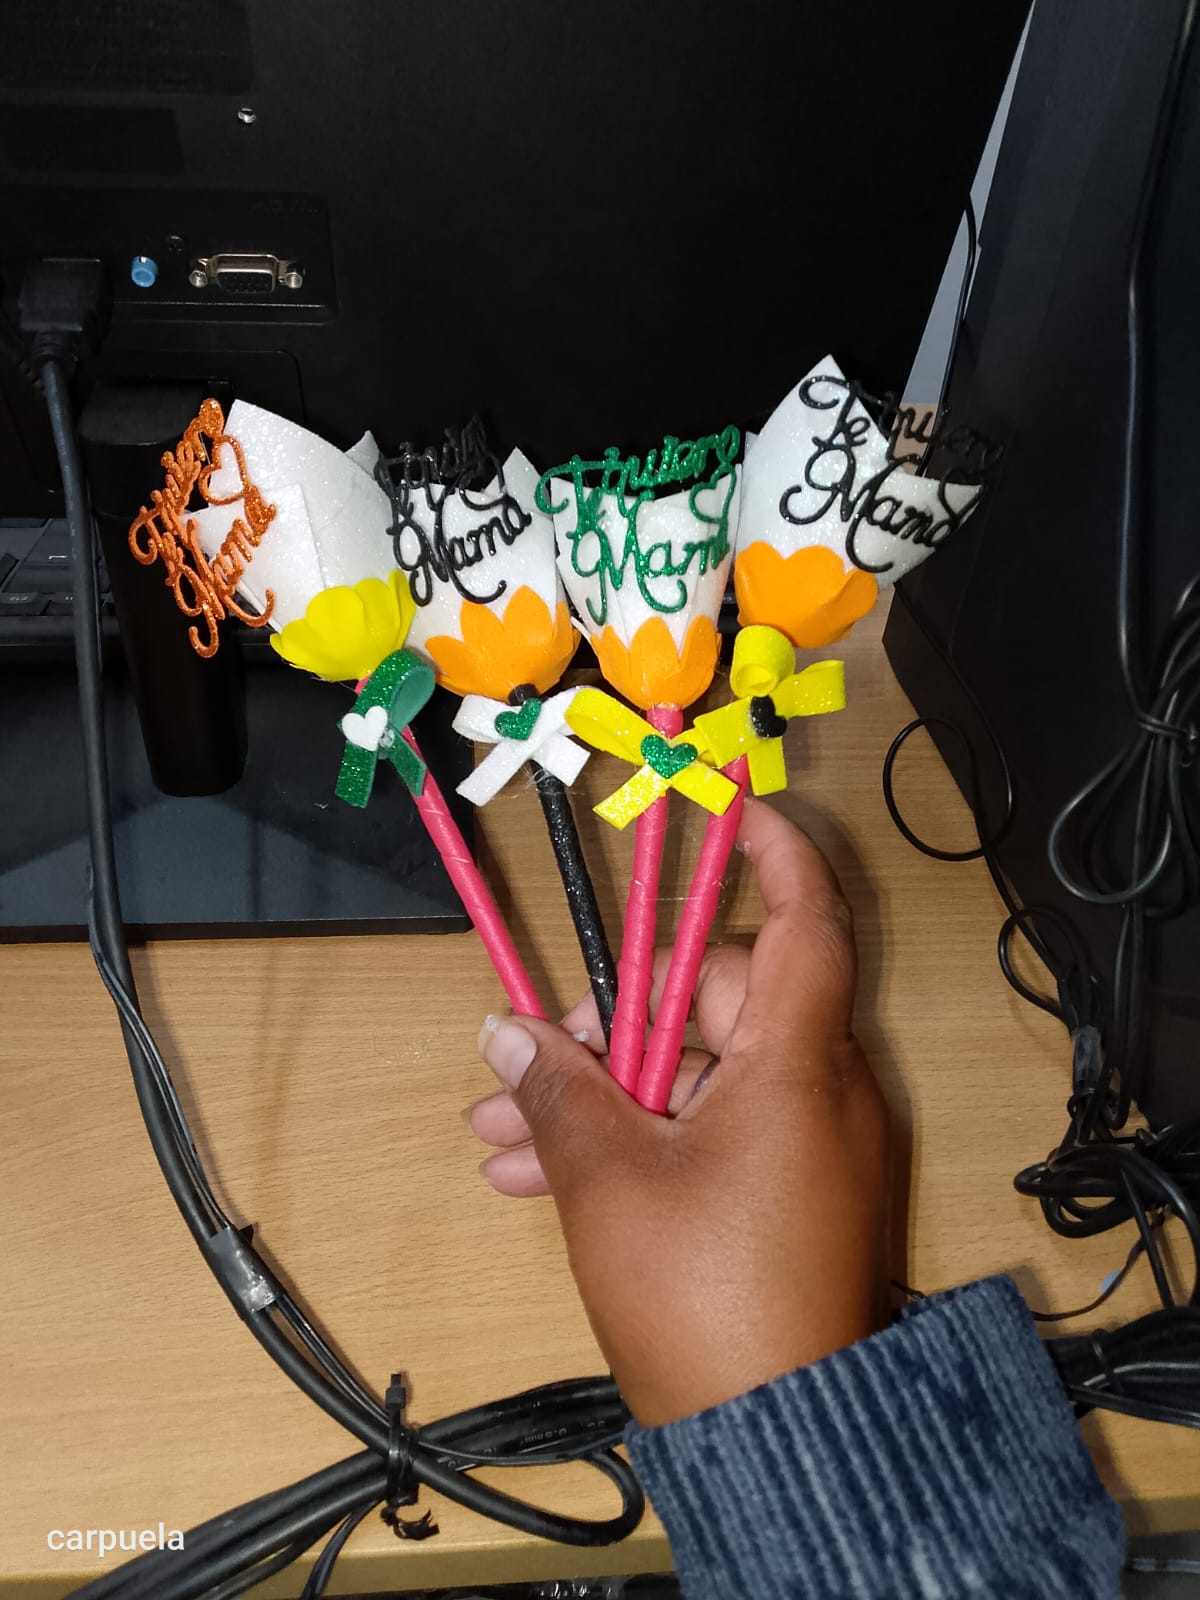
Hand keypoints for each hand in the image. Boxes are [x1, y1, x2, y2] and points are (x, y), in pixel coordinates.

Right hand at [469, 798, 889, 1426]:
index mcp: (796, 1063)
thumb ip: (557, 1089)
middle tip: (532, 1054)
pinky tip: (541, 1175)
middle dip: (610, 1020)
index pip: (806, 919)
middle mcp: (817, 1090)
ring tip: (503, 1135)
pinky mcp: (787, 1193)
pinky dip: (639, 1139)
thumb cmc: (705, 1301)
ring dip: (602, 1093)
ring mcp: (806, 1144)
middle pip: (714, 999)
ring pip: (695, 1074)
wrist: (778, 1442)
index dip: (771, 852)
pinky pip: (709, 1131)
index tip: (728, 807)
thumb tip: (508, 1032)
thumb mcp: (608, 1181)